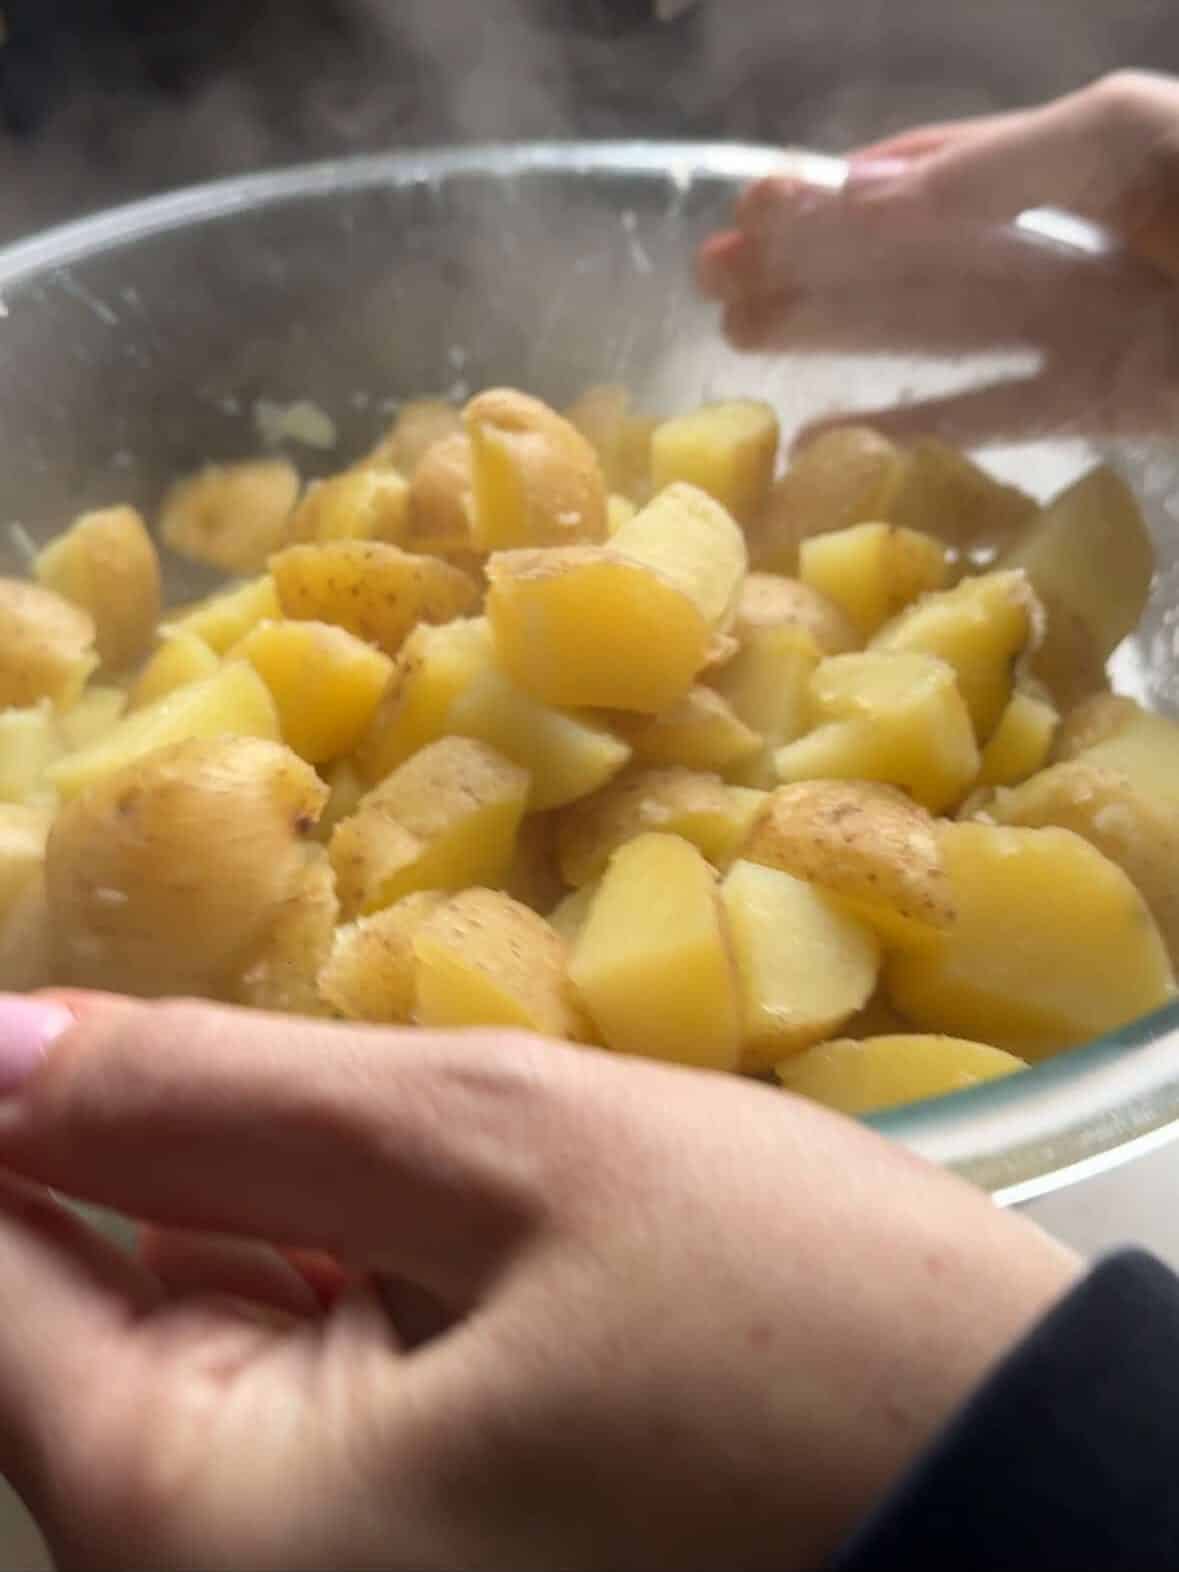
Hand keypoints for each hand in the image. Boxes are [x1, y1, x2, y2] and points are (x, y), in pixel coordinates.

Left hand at [0, 992, 1076, 1569]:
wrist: (1022, 1491)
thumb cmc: (788, 1325)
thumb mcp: (503, 1153)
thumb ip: (220, 1101)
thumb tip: (2, 1046)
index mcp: (198, 1525)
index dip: (9, 1103)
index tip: (55, 979)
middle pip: (70, 1310)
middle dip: (137, 1134)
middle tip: (244, 999)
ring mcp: (321, 1570)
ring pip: (188, 1328)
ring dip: (238, 1180)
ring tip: (347, 1075)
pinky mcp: (408, 1540)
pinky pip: (295, 1373)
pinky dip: (317, 1246)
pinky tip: (396, 1166)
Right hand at [698, 72, 1178, 446]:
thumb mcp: (1133, 145)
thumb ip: (1007, 167)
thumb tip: (868, 201)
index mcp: (1084, 153)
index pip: (939, 172)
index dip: (845, 192)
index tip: (758, 215)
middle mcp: (1075, 233)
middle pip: (919, 250)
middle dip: (816, 259)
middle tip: (712, 280)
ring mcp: (1091, 323)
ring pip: (938, 327)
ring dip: (841, 332)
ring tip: (742, 334)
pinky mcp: (1109, 401)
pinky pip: (997, 413)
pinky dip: (920, 424)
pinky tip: (839, 431)